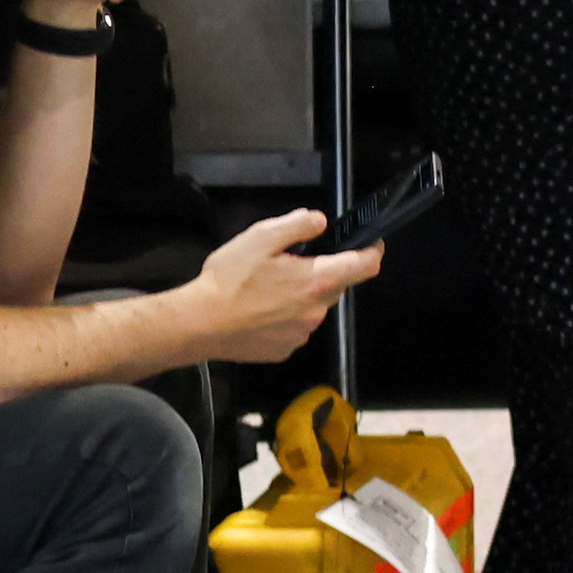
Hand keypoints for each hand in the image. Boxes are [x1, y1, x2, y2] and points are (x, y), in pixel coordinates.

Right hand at [172, 206, 369, 367]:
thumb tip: (320, 222)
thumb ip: (296, 224)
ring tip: (266, 290)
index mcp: (315, 281)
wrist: (199, 324)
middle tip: (288, 264)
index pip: (364, 266)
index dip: (373, 251)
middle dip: (321, 273)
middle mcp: (316, 312)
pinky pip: (295, 328)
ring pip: (313, 308)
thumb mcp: (259, 237)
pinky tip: (259, 312)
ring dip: (301, 297)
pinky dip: (285, 318)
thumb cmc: (229, 278)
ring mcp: (302, 335)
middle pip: (335, 286)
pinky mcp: (285, 350)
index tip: (371, 243)